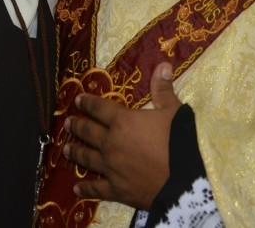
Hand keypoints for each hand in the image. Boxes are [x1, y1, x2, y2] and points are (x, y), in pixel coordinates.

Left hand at [63, 62, 180, 208]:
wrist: (188, 178)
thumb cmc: (182, 140)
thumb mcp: (174, 111)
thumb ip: (164, 89)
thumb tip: (163, 64)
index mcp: (123, 121)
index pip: (99, 108)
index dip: (88, 103)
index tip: (77, 100)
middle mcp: (111, 143)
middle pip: (89, 132)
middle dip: (77, 126)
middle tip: (67, 123)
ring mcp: (111, 168)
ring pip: (87, 158)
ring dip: (75, 153)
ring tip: (65, 149)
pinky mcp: (117, 190)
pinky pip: (97, 189)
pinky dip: (85, 189)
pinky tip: (76, 189)